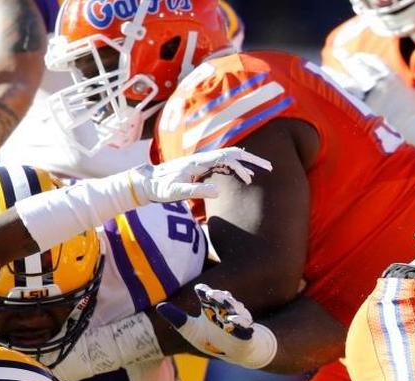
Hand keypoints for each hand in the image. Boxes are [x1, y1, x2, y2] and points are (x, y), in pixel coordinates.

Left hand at [129, 147, 272, 202]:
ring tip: (260, 172)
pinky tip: (242, 174)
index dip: (244, 164)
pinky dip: (236, 167)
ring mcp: (201, 162)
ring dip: (246, 163)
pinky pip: (223, 163)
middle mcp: (202, 158)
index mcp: (200, 162)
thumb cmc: (158, 189)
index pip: (228, 157)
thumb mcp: (175, 193)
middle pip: (233, 153)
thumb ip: (195, 190)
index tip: (255, 175)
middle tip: (269, 167)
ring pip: (229, 157)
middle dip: (252, 159)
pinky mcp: (200, 167)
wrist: (144, 182)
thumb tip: (219, 189)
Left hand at [156, 284, 277, 368]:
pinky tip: (233, 320)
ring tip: (223, 303)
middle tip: (211, 294)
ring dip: (230, 306)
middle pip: (222, 299)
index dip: (204, 291)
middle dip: (218, 296)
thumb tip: (159, 306)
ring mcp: (236, 319)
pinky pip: (244, 324)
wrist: (234, 352)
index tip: (200, 290)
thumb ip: (177, 318)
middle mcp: (224, 310)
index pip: (207, 294)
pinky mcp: (245, 331)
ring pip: (234, 309)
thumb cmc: (211, 338)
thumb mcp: (191, 329)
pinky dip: (239, 322)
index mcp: (210, 307)